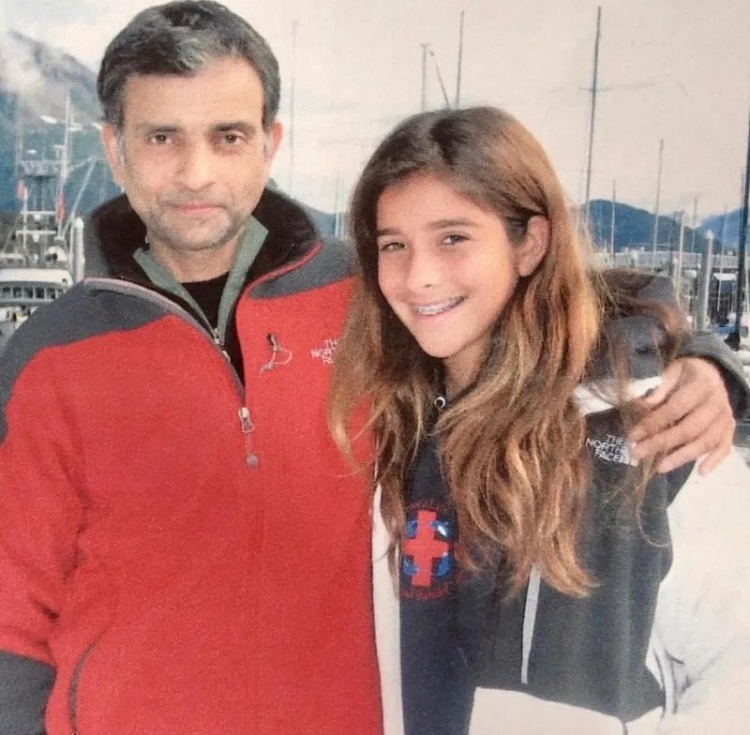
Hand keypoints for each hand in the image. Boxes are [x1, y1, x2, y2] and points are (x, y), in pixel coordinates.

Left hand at [629, 357, 734, 474]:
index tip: (632, 436)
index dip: (652, 423)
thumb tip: (643, 407)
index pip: (674, 409)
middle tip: (638, 453)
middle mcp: (716, 404)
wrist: (714, 372)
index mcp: (701, 386)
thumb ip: (660, 389)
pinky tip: (700, 472)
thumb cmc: (688, 373)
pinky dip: (714, 460)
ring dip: (682, 457)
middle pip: (688, 429)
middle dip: (661, 443)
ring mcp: (725, 418)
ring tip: (659, 468)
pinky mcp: (730, 429)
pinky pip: (724, 447)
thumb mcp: (673, 371)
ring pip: (705, 442)